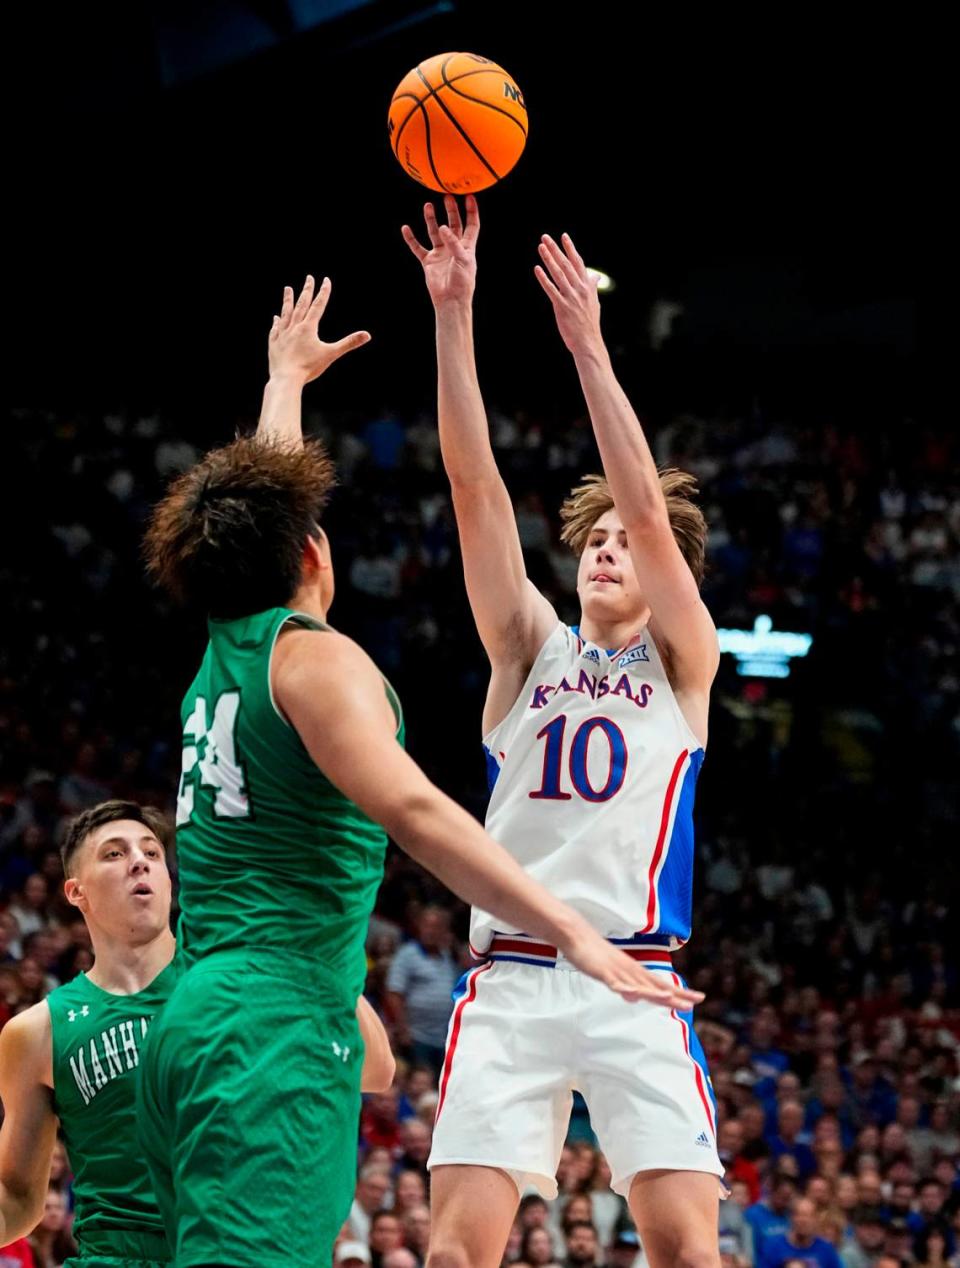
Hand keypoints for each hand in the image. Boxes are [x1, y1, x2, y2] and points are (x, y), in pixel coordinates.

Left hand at [268, 275, 369, 385]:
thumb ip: (349, 343)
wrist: (286, 379)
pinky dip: (277, 322)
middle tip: (309, 278)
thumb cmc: (309, 368)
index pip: (318, 305)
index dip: (323, 292)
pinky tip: (276, 318)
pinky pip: (275, 330)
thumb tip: (367, 335)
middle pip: (301, 305)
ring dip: (288, 300)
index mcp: (308, 328)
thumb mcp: (331, 354)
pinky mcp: (274, 344)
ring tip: (288, 288)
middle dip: (307, 290)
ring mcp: (283, 335)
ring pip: (286, 313)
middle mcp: (294, 327)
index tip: (325, 280)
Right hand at [402, 194, 478, 307]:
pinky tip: (406, 228)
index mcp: (467, 247)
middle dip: (451, 211)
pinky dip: (411, 239)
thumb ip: (453, 243)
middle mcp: (453, 248)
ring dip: (431, 219)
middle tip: (447, 196)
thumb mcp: (462, 260)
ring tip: (428, 206)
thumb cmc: (462, 282)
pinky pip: (418, 247)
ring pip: (435, 232)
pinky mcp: (429, 262)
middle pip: (453, 224)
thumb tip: (443, 227)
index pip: (471, 225)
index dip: (471, 211)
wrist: (450, 300)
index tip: (469, 196)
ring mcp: (440, 254)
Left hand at [534, 232, 603, 358]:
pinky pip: (551, 289)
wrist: (588, 342)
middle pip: (566, 264)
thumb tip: (595, 276)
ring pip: (558, 273)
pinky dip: (544, 279)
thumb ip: (592, 287)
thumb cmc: (589, 324)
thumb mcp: (594, 302)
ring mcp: (571, 297)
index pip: (578, 263)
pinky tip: (537, 269)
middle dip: (556, 249)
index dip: (570, 249)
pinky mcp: (562, 307)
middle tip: (545, 237)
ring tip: (540, 247)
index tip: (563, 236)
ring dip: (549, 259)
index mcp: (587, 286)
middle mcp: (580, 289)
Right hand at [560, 926, 704, 1008]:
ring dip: (653, 992)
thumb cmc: (595, 955)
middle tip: (695, 1002)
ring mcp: (617, 970)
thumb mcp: (613, 975)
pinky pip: (614, 981)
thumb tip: (635, 998)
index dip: (679, 992)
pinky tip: (631, 994)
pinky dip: (623, 988)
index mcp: (635, 972)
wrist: (577, 935)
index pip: (661, 985)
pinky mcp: (602, 971)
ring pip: (638, 984)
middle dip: (674, 995)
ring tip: (669, 999)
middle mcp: (630, 971)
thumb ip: (625, 986)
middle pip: (655, 986)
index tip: (698, 999)